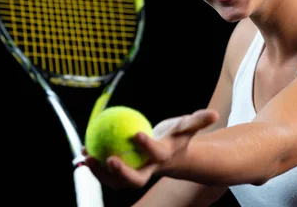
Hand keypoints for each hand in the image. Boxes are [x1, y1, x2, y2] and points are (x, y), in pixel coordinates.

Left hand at [83, 108, 218, 188]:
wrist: (171, 156)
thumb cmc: (177, 137)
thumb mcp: (187, 126)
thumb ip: (199, 120)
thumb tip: (214, 114)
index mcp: (164, 157)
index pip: (156, 154)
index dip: (147, 146)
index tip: (137, 134)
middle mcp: (149, 171)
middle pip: (136, 179)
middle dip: (121, 174)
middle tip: (108, 159)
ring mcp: (136, 175)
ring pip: (116, 181)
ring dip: (100, 171)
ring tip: (86, 155)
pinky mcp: (124, 176)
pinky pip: (107, 173)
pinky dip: (94, 165)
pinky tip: (82, 152)